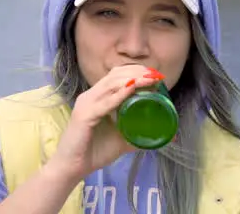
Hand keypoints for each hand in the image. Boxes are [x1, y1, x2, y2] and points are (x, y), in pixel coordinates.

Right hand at [49, 64, 166, 179]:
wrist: (72, 167)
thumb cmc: (94, 152)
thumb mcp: (122, 140)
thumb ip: (140, 136)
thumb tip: (167, 137)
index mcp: (96, 98)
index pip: (115, 77)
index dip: (135, 71)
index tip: (155, 75)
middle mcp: (90, 97)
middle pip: (114, 76)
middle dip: (137, 72)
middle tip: (156, 75)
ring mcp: (86, 104)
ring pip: (110, 84)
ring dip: (132, 79)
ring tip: (150, 79)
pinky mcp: (85, 116)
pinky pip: (105, 103)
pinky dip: (120, 94)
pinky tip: (132, 89)